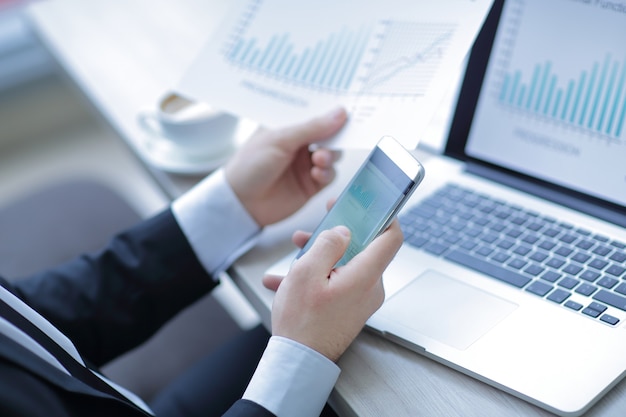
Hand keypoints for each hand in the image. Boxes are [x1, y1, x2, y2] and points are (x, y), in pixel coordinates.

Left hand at [224, 107, 346, 226]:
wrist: (241, 203)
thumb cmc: (250, 165)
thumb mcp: (280, 140)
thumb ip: (312, 127)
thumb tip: (340, 113)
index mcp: (288, 126)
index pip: (315, 113)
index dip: (330, 111)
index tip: (347, 109)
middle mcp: (299, 144)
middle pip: (329, 135)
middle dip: (335, 136)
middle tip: (336, 137)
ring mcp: (306, 164)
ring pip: (333, 155)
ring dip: (330, 155)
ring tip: (319, 159)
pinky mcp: (311, 185)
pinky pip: (329, 176)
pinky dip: (327, 173)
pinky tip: (316, 174)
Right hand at [263, 220, 402, 361]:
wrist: (299, 362)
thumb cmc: (302, 322)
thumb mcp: (306, 272)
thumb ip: (327, 244)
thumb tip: (343, 231)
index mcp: (364, 276)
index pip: (391, 238)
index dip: (385, 215)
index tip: (372, 204)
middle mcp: (369, 287)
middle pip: (362, 248)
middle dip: (335, 235)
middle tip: (316, 226)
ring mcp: (361, 299)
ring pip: (345, 264)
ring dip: (319, 256)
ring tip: (293, 255)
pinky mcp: (350, 308)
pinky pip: (337, 282)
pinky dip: (316, 277)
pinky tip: (286, 281)